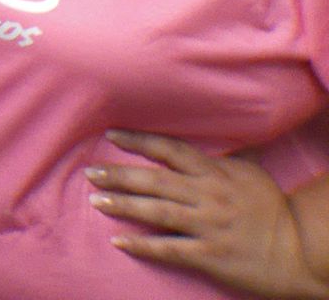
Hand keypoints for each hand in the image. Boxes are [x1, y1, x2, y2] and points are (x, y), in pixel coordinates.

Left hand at [87, 129, 328, 297]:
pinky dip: (143, 245)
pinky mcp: (211, 255)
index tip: (111, 135)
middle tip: (89, 172)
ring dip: (123, 205)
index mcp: (216, 174)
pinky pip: (170, 249)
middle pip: (155, 180)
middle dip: (119, 175)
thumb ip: (227, 157)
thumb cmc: (274, 211)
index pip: (171, 150)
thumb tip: (221, 137)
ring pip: (157, 211)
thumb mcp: (252, 175)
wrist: (301, 251)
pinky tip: (120, 241)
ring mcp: (209, 226)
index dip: (139, 141)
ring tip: (96, 200)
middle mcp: (209, 195)